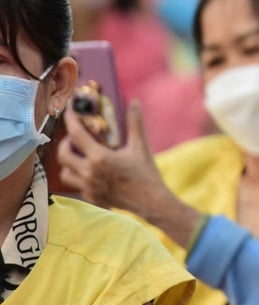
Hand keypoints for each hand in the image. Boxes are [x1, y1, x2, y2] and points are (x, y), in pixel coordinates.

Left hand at [58, 102, 171, 216]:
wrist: (150, 202)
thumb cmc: (146, 173)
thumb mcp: (140, 146)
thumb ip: (135, 123)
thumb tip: (134, 102)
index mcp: (100, 157)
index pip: (76, 135)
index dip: (71, 120)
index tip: (70, 111)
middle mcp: (89, 172)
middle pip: (63, 155)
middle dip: (65, 143)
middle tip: (75, 138)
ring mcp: (88, 187)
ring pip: (65, 172)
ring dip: (69, 162)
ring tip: (80, 156)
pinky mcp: (91, 197)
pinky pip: (76, 185)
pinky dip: (79, 176)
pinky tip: (92, 172)